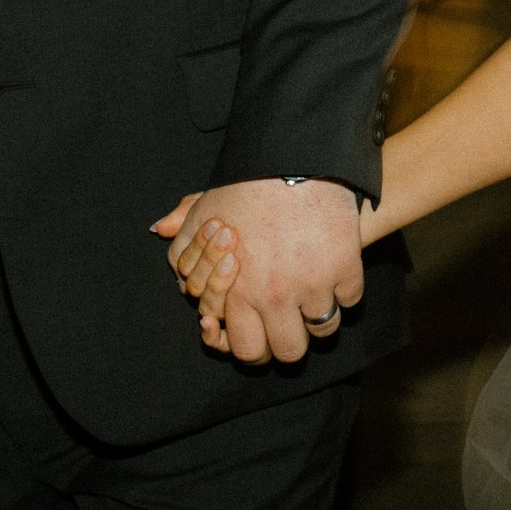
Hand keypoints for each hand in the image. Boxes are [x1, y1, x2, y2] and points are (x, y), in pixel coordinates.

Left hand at [154, 179, 360, 363]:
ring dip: (320, 318)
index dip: (258, 347)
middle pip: (288, 352)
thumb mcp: (206, 209)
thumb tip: (160, 231)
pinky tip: (337, 277)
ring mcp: (313, 287)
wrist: (296, 157)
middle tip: (293, 323)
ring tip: (317, 300)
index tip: (265, 332)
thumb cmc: (247, 186)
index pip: (247, 351)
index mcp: (238, 294)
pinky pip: (349, 301)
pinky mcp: (345, 270)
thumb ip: (184, 235)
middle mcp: (275, 298)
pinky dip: (345, 292)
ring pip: (323, 330)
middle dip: (290, 341)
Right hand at [154, 196, 246, 352]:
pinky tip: (209, 321)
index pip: (184, 263)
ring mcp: (225, 309)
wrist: (289, 218)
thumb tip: (161, 228)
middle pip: (195, 286)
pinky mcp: (240, 331)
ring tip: (235, 260)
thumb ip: (191, 214)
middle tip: (229, 235)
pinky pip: (218, 342)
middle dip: (210, 261)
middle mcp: (210, 288)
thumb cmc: (258, 216)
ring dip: (216, 285)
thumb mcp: (225, 205)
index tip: (215, 222)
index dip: (197, 245)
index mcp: (203, 263)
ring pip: (207, 307)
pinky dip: (211, 335)